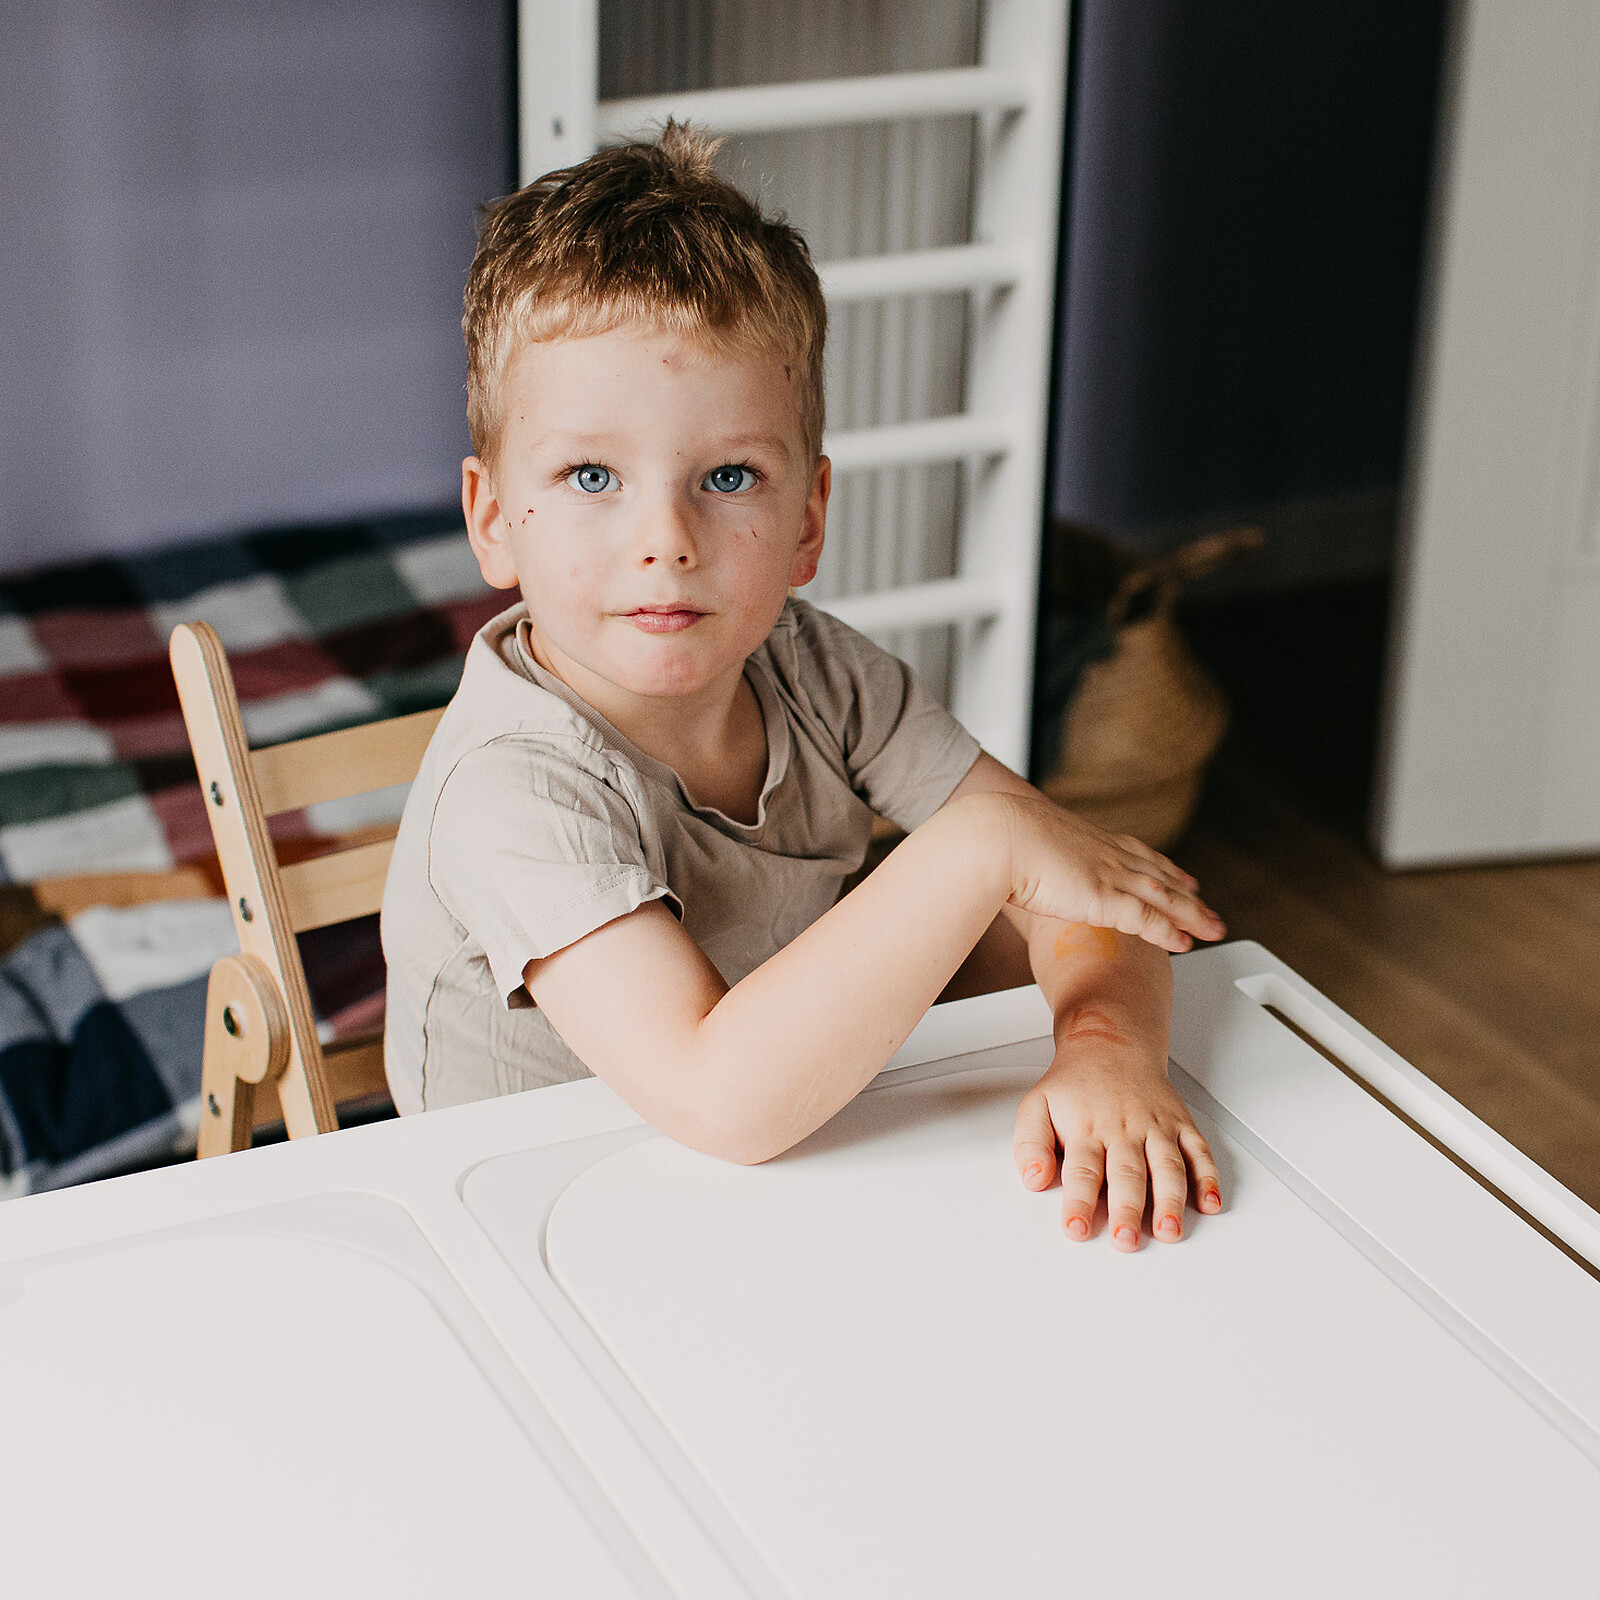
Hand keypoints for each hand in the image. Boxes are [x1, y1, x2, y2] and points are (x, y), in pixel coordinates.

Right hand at [993, 793, 1223, 953]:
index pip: (1140, 855)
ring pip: (1163, 897)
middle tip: (1211, 910)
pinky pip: (1146, 919)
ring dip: (1191, 915)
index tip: (1185, 878)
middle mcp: (1108, 855)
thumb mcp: (1027, 844)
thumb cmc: (1000, 839)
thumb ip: (1038, 859)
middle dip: (1189, 896)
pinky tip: (1185, 943)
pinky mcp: (1103, 898)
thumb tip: (1023, 867)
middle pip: (1160, 877)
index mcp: (1092, 841)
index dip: (1165, 868)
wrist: (997, 836)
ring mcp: (1108, 875)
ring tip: (1214, 930)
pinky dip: (1168, 931)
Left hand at [1012, 1035, 1222, 1248]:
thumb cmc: (1075, 1085)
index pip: (1081, 1172)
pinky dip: (1209, 1178)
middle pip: (1127, 1175)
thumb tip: (1033, 1178)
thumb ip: (1030, 1144)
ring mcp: (1156, 1127)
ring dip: (1170, 1201)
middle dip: (1128, 1211)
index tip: (1077, 1229)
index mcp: (1087, 1129)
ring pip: (1167, 1167)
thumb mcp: (1036, 1106)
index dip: (1079, 1203)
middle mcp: (1124, 1130)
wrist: (1110, 1044)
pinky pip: (1199, 1151)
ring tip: (1169, 1231)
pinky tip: (1210, 1202)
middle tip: (1126, 1240)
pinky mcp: (1181, 1124)